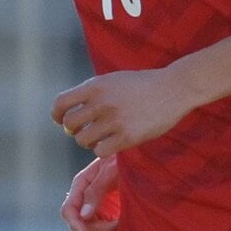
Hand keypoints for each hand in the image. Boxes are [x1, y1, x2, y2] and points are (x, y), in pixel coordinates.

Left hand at [51, 69, 191, 156]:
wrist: (173, 89)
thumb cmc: (143, 85)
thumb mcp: (113, 80)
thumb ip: (92, 94)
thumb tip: (68, 119)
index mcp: (95, 86)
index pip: (61, 103)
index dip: (57, 115)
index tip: (61, 121)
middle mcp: (101, 102)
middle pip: (69, 124)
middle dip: (75, 130)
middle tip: (86, 131)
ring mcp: (114, 120)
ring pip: (82, 140)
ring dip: (88, 142)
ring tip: (101, 138)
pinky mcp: (127, 136)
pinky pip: (100, 151)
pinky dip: (102, 150)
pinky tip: (112, 144)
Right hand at [62, 157, 120, 230]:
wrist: (138, 156)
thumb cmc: (124, 158)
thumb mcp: (110, 171)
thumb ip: (95, 191)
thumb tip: (83, 215)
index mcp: (81, 183)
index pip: (68, 210)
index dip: (75, 224)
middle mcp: (84, 195)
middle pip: (77, 222)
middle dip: (92, 229)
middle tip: (112, 229)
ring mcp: (94, 203)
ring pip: (90, 227)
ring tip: (119, 225)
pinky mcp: (106, 208)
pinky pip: (102, 225)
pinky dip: (110, 230)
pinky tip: (120, 225)